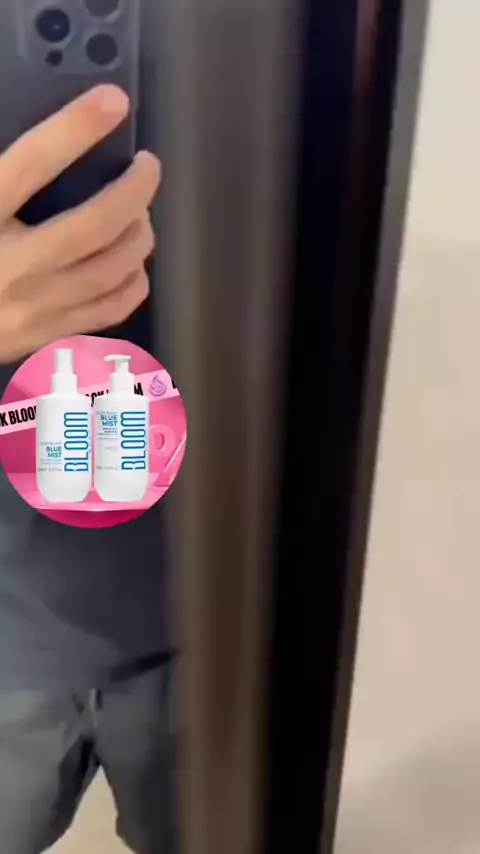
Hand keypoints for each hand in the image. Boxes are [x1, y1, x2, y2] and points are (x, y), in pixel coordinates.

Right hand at [0, 85, 160, 362]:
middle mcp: (11, 266)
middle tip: (147, 166)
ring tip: (140, 214)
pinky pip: (110, 310)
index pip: (31, 164)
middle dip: (134, 190)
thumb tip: (40, 147)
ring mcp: (33, 308)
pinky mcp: (47, 337)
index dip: (76, 129)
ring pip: (112, 270)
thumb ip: (0, 175)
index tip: (114, 101)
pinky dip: (133, 282)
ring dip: (139, 234)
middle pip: (94, 225)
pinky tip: (132, 263)